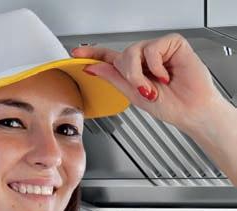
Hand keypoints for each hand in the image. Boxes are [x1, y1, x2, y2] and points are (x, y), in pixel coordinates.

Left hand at [71, 33, 225, 131]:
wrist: (190, 111)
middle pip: (122, 56)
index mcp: (133, 71)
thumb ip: (114, 79)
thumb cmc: (169, 106)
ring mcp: (157, 50)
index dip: (93, 54)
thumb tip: (94, 68)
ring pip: (134, 51)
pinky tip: (167, 75)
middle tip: (142, 90)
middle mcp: (144, 59)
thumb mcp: (133, 95)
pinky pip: (153, 48)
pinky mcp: (172, 43)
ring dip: (139, 73)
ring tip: (154, 86)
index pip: (110, 59)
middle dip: (128, 76)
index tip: (76, 53)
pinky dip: (157, 66)